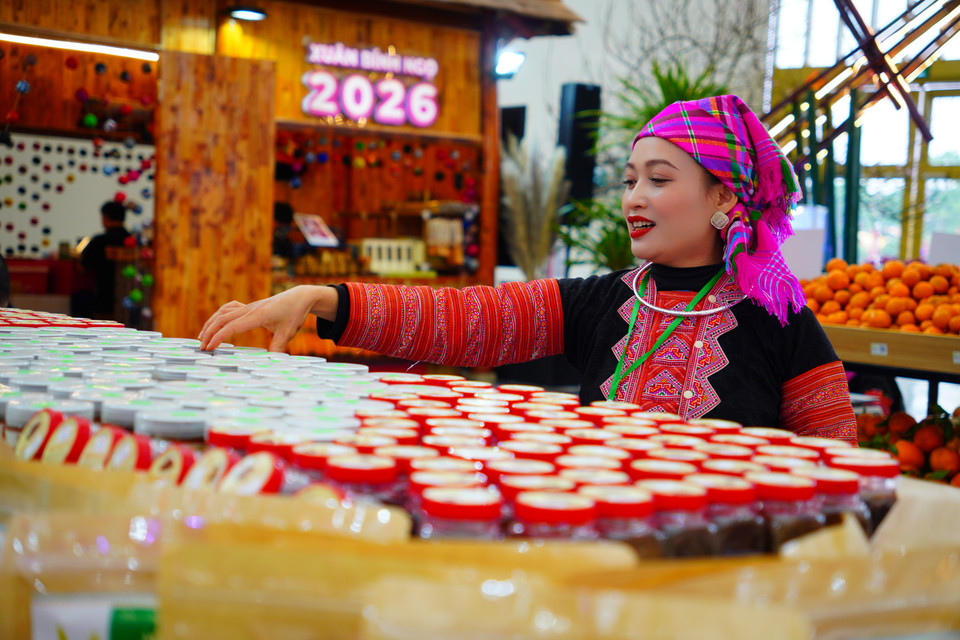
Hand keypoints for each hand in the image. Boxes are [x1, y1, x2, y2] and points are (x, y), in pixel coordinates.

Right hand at [198, 285, 334, 351]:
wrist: (299, 297)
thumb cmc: (294, 313)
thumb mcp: (288, 332)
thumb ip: (278, 346)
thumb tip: (271, 361)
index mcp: (258, 315)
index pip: (232, 326)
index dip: (219, 337)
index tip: (209, 347)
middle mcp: (250, 309)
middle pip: (223, 319)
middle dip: (210, 333)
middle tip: (202, 348)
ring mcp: (248, 306)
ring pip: (223, 312)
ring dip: (211, 323)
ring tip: (202, 337)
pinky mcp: (249, 306)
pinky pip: (229, 308)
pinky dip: (219, 316)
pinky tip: (216, 323)